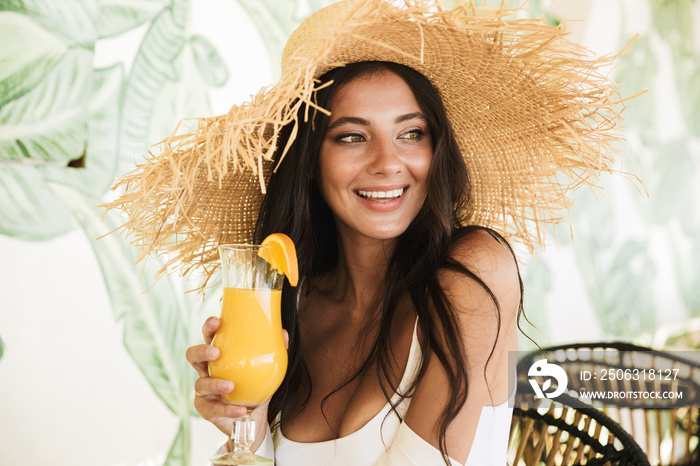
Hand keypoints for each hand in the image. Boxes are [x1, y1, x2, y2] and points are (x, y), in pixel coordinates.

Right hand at [185, 316, 288, 436]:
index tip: (217, 322)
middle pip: (192, 355)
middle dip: (201, 351)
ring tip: (231, 385)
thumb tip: (284, 333)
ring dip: (214, 384)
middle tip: (216, 352)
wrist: (253, 418)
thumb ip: (274, 352)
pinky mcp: (206, 409)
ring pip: (200, 384)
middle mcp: (207, 370)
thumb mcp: (266, 369)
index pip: (209, 336)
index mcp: (219, 354)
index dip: (209, 327)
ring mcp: (204, 390)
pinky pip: (213, 409)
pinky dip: (227, 410)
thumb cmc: (255, 386)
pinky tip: (241, 410)